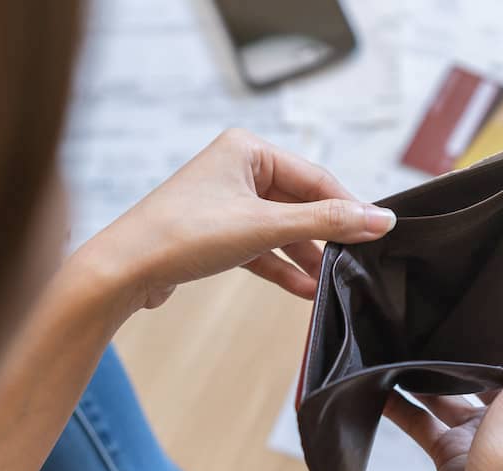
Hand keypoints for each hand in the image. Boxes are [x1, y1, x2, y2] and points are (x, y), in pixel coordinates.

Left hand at [74, 128, 396, 310]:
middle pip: (299, 203)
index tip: (377, 233)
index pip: (315, 177)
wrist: (122, 271)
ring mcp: (224, 202)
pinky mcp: (215, 233)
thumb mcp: (265, 226)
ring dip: (304, 256)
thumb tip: (379, 220)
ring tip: (331, 282)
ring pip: (281, 228)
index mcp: (247, 149)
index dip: (347, 207)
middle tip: (355, 261)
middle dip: (324, 236)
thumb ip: (326, 222)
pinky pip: (261, 247)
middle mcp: (236, 169)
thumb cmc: (182, 234)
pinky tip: (304, 288)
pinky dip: (280, 266)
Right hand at [383, 267, 502, 470]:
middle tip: (432, 313)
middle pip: (488, 366)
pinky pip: (422, 420)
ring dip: (426, 373)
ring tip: (399, 343)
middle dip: (460, 345)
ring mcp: (485, 434)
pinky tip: (380, 385)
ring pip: (451, 392)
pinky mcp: (453, 453)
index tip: (487, 289)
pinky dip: (400, 403)